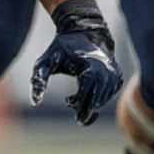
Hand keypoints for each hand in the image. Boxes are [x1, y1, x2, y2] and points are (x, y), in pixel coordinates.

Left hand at [30, 0, 123, 125]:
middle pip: (96, 101)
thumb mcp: (43, 62)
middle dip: (85, 112)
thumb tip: (35, 102)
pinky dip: (99, 99)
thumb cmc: (59, 50)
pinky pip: (110, 94)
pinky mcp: (118, 75)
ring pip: (104, 99)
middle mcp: (104, 70)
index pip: (85, 95)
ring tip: (78, 101)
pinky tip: (89, 95)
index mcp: (88, 67)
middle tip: (78, 119)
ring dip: (91, 106)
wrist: (80, 34)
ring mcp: (113, 73)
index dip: (75, 103)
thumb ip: (38, 81)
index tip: (67, 101)